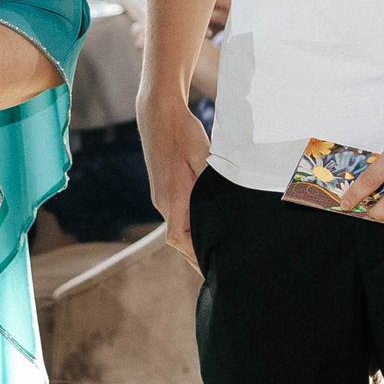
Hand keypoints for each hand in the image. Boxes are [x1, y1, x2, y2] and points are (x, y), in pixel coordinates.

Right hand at [138, 82, 210, 268]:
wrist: (158, 114)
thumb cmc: (182, 131)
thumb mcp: (203, 153)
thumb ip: (211, 181)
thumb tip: (225, 204)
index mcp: (173, 196)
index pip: (179, 239)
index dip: (195, 257)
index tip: (214, 268)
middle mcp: (162, 202)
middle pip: (180, 240)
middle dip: (199, 256)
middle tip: (224, 269)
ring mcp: (160, 197)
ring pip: (178, 229)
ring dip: (195, 242)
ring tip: (219, 254)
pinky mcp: (163, 191)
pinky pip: (176, 217)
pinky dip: (190, 228)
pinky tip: (207, 230)